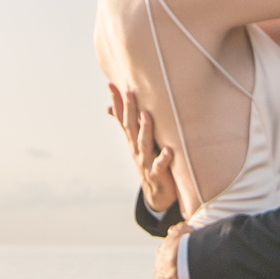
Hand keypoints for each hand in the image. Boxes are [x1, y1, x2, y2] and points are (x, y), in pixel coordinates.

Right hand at [108, 83, 178, 212]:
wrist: (157, 193)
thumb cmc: (149, 161)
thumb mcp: (137, 142)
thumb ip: (127, 125)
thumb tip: (110, 108)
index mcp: (132, 140)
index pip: (122, 118)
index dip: (116, 102)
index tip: (111, 85)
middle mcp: (136, 149)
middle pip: (131, 127)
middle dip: (129, 109)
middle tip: (129, 92)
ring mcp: (145, 161)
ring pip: (144, 144)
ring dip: (145, 129)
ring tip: (146, 114)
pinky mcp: (157, 174)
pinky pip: (160, 165)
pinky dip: (164, 158)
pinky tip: (170, 150)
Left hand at [141, 225, 189, 278]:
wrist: (184, 260)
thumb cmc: (187, 246)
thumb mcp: (184, 233)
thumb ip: (181, 229)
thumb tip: (180, 224)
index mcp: (164, 256)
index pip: (163, 262)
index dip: (167, 267)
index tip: (169, 270)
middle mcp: (159, 271)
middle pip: (158, 278)